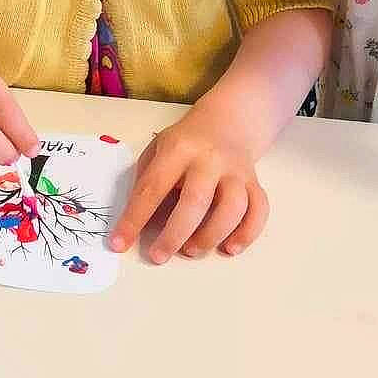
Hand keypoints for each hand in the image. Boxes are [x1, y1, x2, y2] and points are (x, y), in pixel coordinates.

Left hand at [109, 105, 269, 263]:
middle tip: (159, 256)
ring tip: (192, 250)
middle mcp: (210, 159)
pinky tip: (230, 248)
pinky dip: (247, 233)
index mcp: (178, 148)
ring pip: (232, 207)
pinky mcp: (254, 182)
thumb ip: (147, 179)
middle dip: (175, 234)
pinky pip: (259, 210)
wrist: (227, 121)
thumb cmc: (185, 142)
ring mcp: (236, 171)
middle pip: (196, 200)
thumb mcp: (158, 149)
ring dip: (211, 235)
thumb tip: (136, 221)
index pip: (152, 187)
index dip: (134, 218)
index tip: (119, 244)